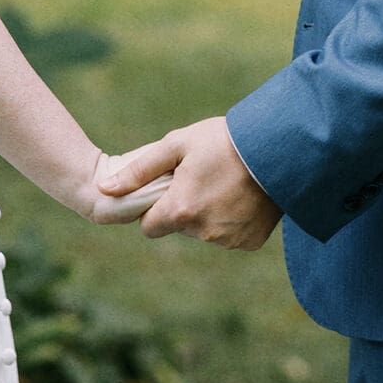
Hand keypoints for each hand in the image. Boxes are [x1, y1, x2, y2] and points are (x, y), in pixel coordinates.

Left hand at [99, 117, 281, 249]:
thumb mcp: (177, 145)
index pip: (150, 227)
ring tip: (225, 183)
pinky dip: (232, 220)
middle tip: (203, 178)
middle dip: (184, 208)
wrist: (279, 148)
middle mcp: (203, 232)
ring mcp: (228, 239)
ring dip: (208, 214)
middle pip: (179, 227)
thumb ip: (139, 171)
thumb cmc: (224, 140)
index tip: (172, 187)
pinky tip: (242, 196)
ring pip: (205, 232)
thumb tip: (104, 189)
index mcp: (180, 210)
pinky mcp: (249, 242)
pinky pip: (230, 236)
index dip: (156, 207)